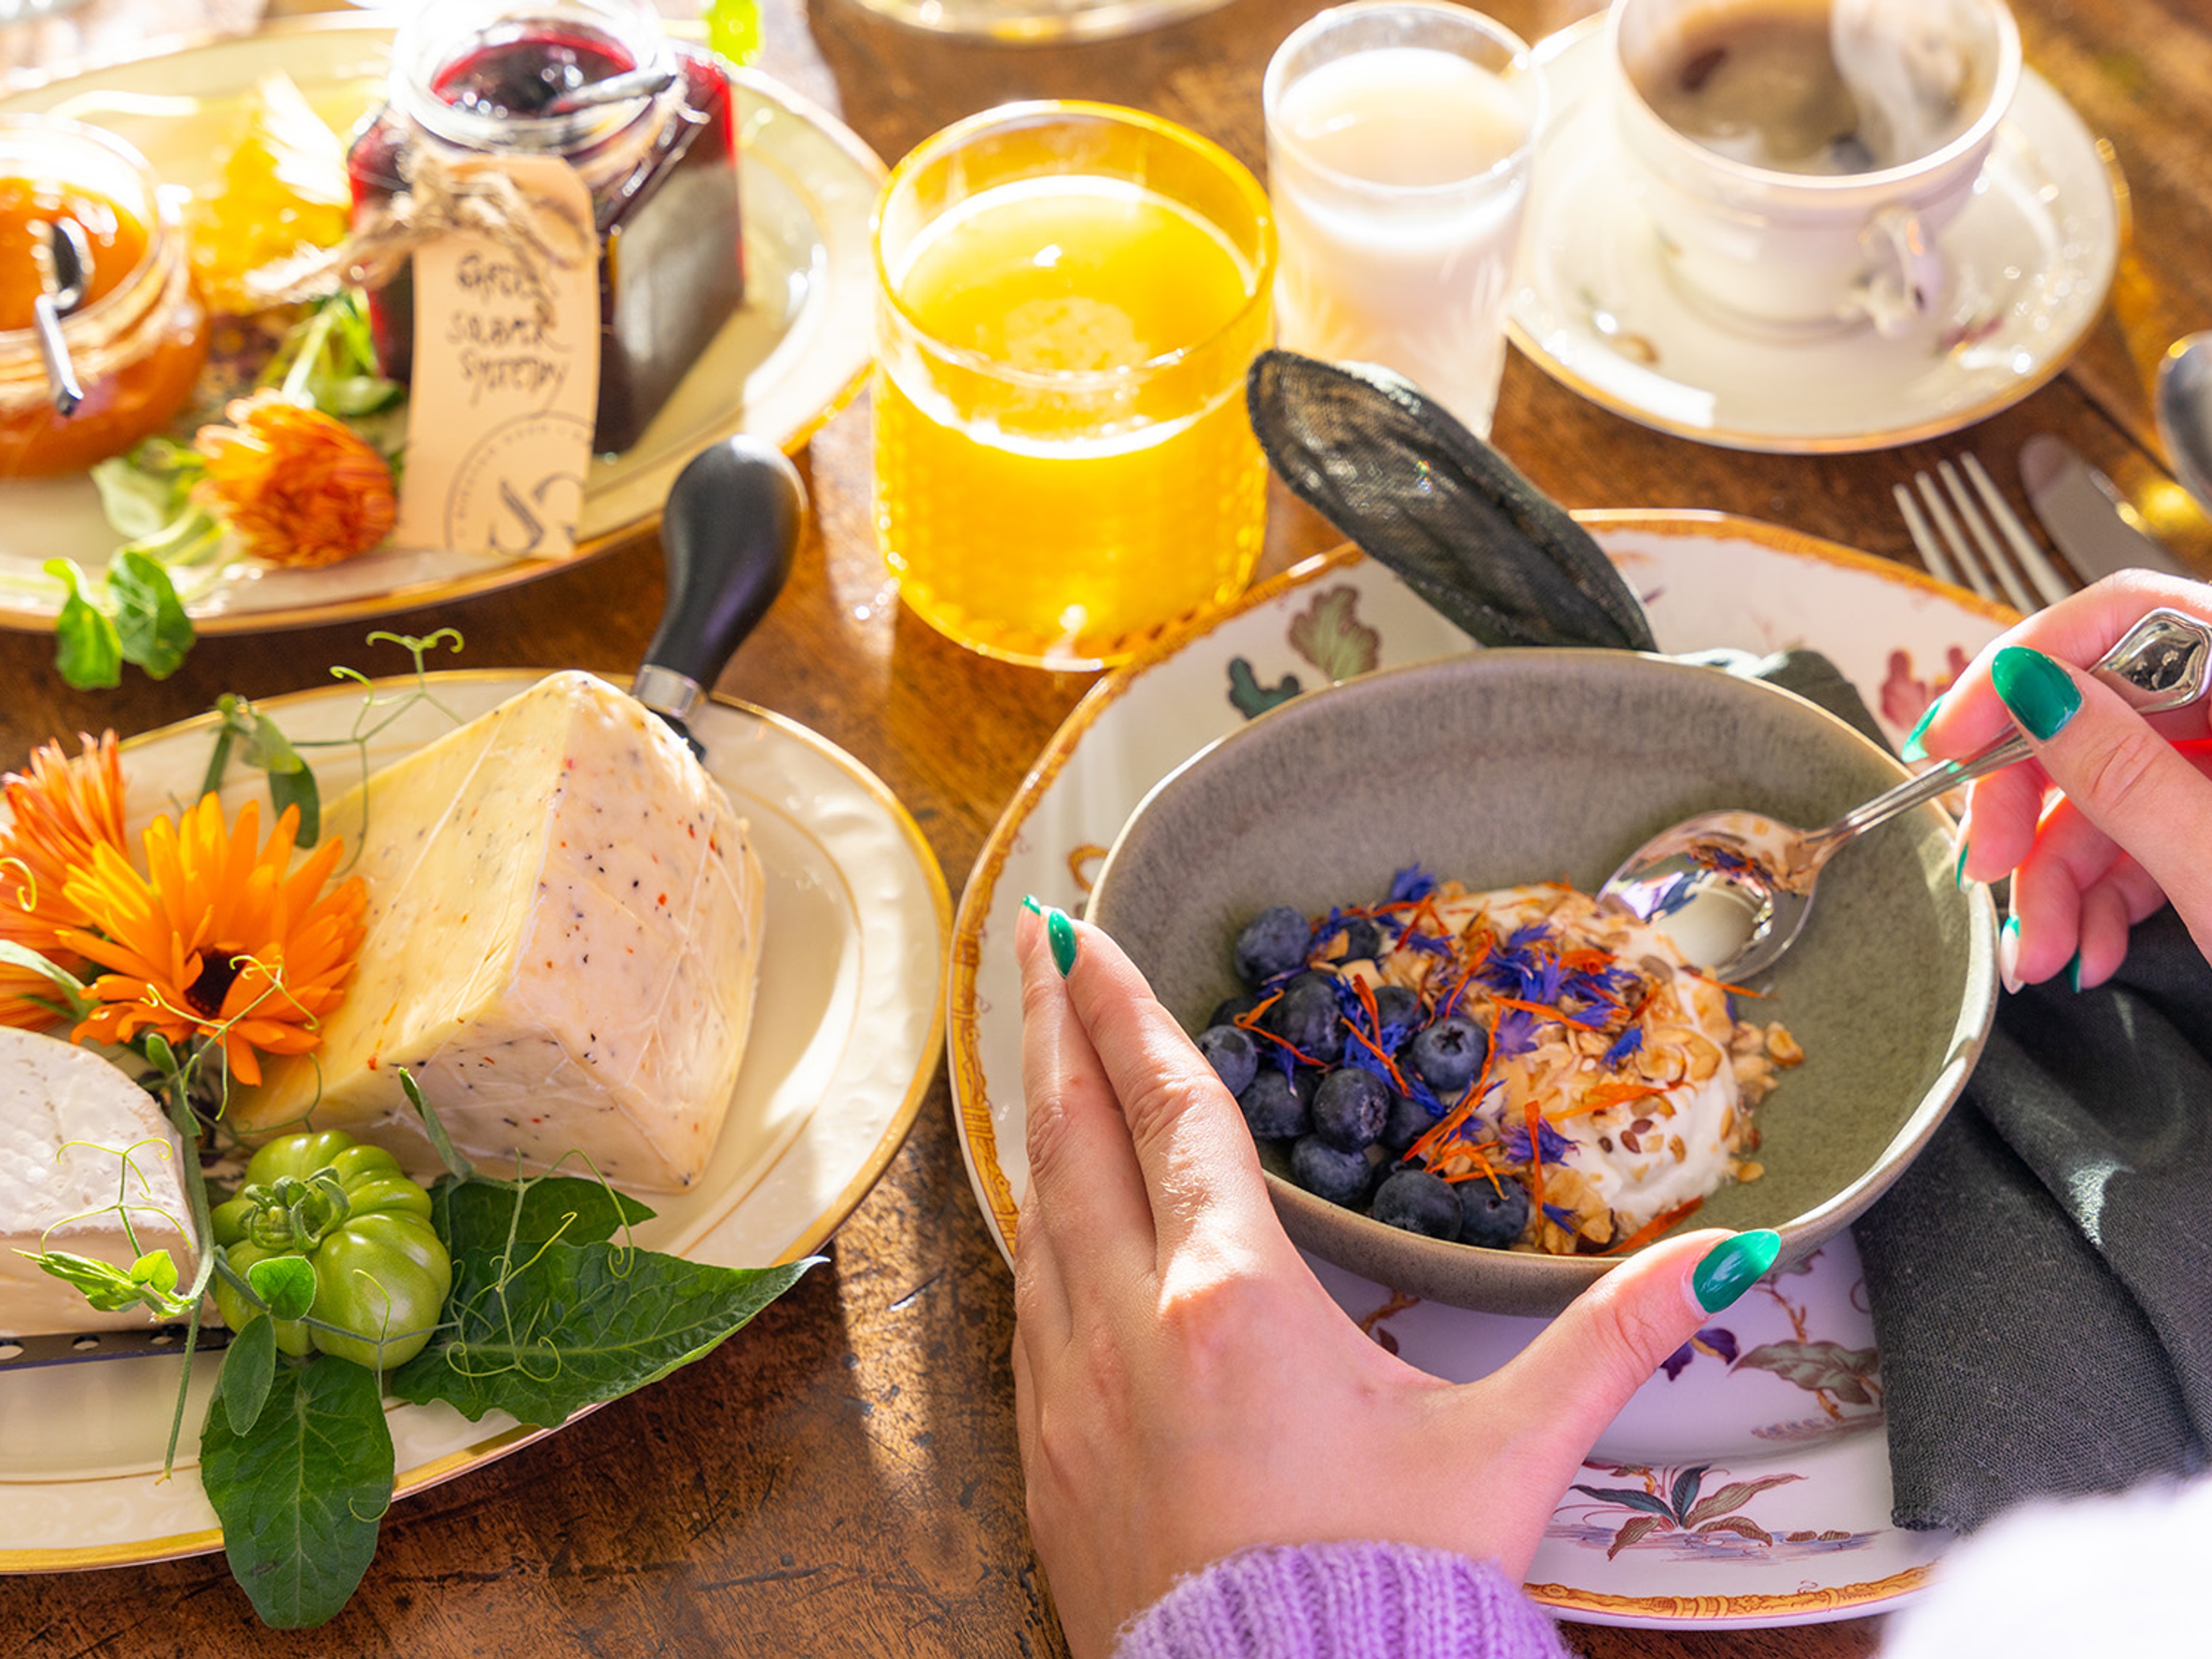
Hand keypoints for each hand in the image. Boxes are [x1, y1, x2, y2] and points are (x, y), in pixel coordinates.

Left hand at [1010, 903, 1777, 1658]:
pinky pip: (1027, 1305)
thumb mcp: (1508, 1454)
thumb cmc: (1386, 1590)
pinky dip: (1037, 1231)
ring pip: (1037, 1216)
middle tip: (1036, 944)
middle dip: (1055, 1024)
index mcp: (1227, 1298)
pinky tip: (1051, 1218)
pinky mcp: (1047, 1453)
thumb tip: (1730, 1255)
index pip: (1169, 1106)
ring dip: (1043, 1123)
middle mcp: (1123, 1323)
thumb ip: (1613, 1338)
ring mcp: (1068, 1389)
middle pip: (1074, 1133)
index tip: (1082, 927)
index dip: (1124, 1006)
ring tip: (1045, 1059)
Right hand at [1908, 572, 2211, 989]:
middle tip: (1983, 862)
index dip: (2022, 667)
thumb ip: (2119, 769)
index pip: (2123, 615)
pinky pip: (2142, 833)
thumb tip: (2029, 688)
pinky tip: (2086, 945)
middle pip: (2101, 708)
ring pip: (2110, 786)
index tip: (1955, 736)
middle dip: (2029, 799)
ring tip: (2045, 948)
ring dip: (2056, 874)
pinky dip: (2098, 893)